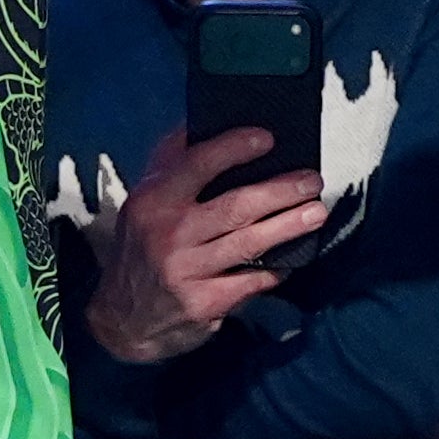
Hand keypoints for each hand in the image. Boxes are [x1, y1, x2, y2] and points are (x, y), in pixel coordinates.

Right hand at [83, 125, 323, 364]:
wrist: (122, 318)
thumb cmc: (142, 247)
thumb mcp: (143, 202)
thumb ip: (171, 164)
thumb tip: (201, 119)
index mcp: (153, 201)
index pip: (198, 164)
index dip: (234, 148)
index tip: (268, 138)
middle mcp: (169, 234)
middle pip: (236, 206)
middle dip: (281, 191)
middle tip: (311, 181)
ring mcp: (187, 272)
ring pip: (250, 244)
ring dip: (289, 226)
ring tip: (316, 213)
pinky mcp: (204, 303)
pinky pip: (251, 281)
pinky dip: (275, 269)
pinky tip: (291, 258)